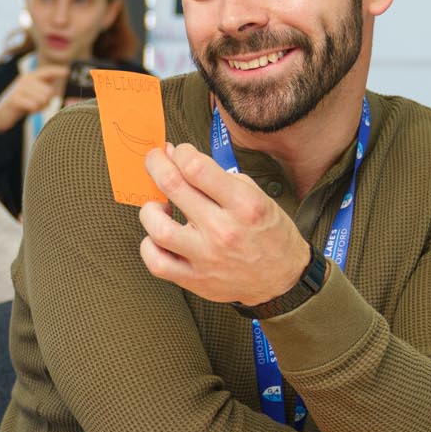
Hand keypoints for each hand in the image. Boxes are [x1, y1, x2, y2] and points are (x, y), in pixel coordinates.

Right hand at [0, 64, 69, 133]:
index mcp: (30, 76)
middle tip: (40, 105)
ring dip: (41, 107)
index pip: (47, 71)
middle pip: (48, 91)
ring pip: (42, 98)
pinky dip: (34, 110)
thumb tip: (62, 76)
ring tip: (34, 108)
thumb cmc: (21, 104)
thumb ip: (45, 86)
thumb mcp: (33, 93)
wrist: (1, 114)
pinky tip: (31, 110)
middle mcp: (25, 80)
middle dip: (48, 101)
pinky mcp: (14, 99)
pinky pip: (33, 105)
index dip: (57, 71)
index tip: (67, 72)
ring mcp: (19, 89)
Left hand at [137, 142, 311, 305]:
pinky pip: (157, 262)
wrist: (282, 279)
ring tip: (158, 207)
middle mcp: (223, 230)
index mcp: (244, 205)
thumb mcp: (255, 195)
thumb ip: (217, 177)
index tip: (179, 152)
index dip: (181, 153)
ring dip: (150, 210)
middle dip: (156, 165)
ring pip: (158, 228)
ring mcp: (206, 257)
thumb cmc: (268, 234)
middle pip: (173, 187)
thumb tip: (179, 158)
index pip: (197, 167)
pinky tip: (158, 237)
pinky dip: (149, 246)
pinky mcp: (194, 279)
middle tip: (154, 160)